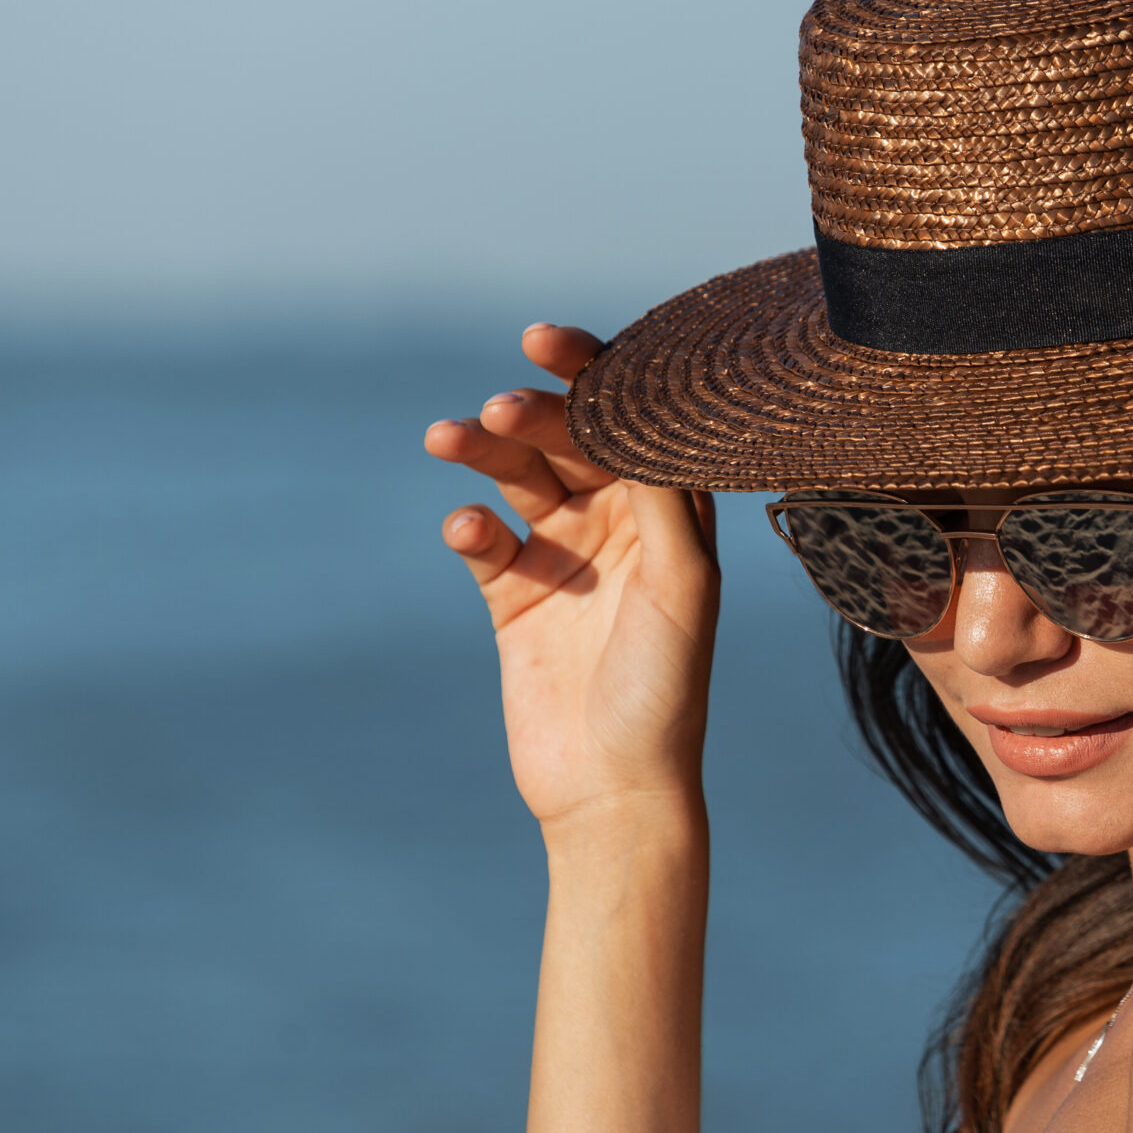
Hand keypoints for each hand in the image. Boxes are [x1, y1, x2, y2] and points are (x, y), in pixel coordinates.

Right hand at [426, 324, 719, 827]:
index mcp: (674, 514)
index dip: (596, 376)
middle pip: (571, 441)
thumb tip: (641, 413)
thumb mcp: (683, 587)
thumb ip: (664, 499)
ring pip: (518, 478)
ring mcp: (564, 557)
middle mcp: (621, 525)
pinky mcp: (512, 597)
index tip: (548, 344)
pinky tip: (465, 530)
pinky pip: (482, 540)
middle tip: (501, 409)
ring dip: (484, 452)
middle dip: (534, 414)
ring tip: (449, 437)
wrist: (612, 788)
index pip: (635, 424)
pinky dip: (469, 524)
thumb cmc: (667, 690)